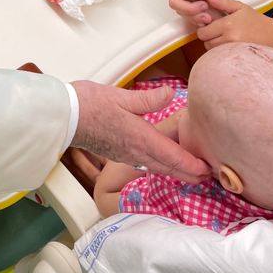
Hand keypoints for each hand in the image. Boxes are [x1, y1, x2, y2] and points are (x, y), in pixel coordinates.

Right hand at [71, 80, 209, 182]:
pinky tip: (162, 161)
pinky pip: (146, 164)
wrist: (65, 117)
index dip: (191, 165)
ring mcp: (126, 154)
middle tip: (208, 177)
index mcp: (140, 137)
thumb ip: (148, 99)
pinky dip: (160, 166)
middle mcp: (135, 151)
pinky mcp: (118, 153)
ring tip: (191, 172)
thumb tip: (171, 94)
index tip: (208, 170)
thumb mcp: (121, 96)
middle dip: (188, 174)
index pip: (171, 156)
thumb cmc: (90, 104)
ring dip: (175, 172)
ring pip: (157, 167)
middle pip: (167, 167)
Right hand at [169, 0, 220, 27]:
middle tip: (205, 5)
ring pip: (179, 12)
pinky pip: (187, 18)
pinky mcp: (186, 9)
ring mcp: (180, 0)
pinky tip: (206, 21)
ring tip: (207, 17)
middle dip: (190, 6)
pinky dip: (196, 21)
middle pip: (174, 2)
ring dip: (192, 16)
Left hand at [197, 0, 272, 50]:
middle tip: (217, 33)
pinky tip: (228, 46)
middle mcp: (229, 39)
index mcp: (227, 25)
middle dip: (208, 38)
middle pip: (206, 43)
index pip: (203, 32)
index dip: (204, 28)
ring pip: (213, 52)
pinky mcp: (237, 58)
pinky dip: (221, 53)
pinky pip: (221, 57)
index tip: (209, 26)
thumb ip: (223, 3)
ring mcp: (233, 51)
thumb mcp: (241, 7)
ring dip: (214, 46)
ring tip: (224, 39)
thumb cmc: (256, 21)